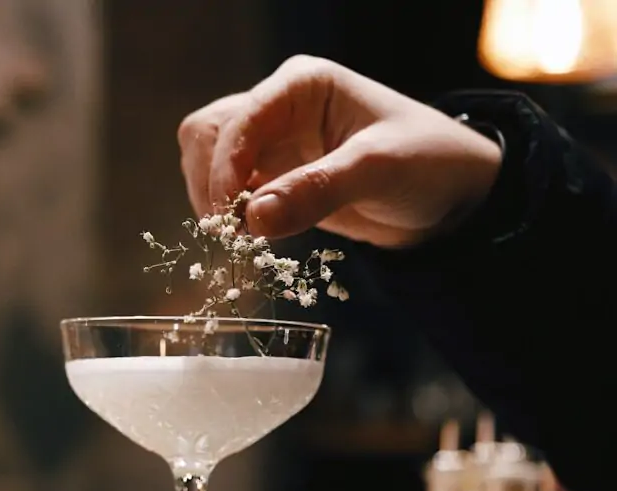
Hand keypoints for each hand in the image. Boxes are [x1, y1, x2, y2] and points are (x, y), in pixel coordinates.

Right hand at [178, 55, 502, 247]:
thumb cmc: (427, 163)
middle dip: (210, 183)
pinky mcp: (277, 180)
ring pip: (209, 164)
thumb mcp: (377, 170)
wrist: (450, 197)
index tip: (232, 217)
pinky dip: (232, 218)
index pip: (237, 120)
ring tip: (243, 238)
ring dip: (214, 202)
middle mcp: (279, 109)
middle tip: (230, 231)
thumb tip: (254, 219)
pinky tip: (252, 239)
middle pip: (207, 135)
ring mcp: (274, 146)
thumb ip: (316, 190)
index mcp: (301, 85)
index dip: (224, 169)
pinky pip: (233, 195)